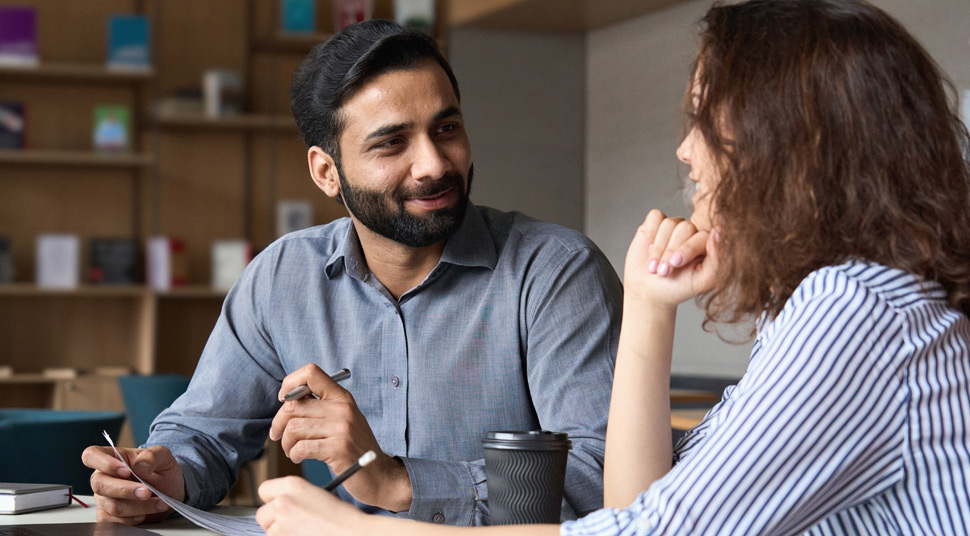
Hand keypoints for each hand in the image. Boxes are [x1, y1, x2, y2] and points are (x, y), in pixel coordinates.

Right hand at [82, 445, 184, 524]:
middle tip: (147, 492)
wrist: (171, 491)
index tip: (126, 471)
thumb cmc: (161, 471)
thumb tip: (140, 467)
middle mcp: (103, 477)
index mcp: (112, 458)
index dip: (104, 463)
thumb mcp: (163, 456)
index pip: (91, 455)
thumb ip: (152, 456)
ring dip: (138, 506)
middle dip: (125, 490)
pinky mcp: (108, 515)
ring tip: (158, 503)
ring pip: (111, 505)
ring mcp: (104, 498)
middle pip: (99, 484)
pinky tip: (145, 514)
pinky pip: (112, 521)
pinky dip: (132, 519)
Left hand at [257, 476, 368, 535]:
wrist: (352, 533)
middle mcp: (283, 501)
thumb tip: (278, 506)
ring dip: (281, 533)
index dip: (272, 499)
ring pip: (269, 530)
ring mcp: (280, 522)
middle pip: (262, 513)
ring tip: (303, 531)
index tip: (279, 506)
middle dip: (273, 520)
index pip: (264, 490)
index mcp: (293, 484)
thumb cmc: (341, 517)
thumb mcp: (316, 494)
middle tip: (290, 524)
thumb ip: (294, 496)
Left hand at [269, 364, 411, 511]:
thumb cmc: (355, 449)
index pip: (311, 372)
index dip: (290, 383)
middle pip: (293, 406)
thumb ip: (320, 408)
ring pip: (294, 428)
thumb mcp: (343, 420)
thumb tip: (286, 399)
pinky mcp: (338, 448)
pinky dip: (294, 454)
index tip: (284, 401)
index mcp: (342, 397)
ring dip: (286, 443)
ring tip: (292, 450)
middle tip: (278, 436)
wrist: (379, 475)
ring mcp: (342, 428)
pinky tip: (299, 457)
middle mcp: (342, 409)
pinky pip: (301, 447)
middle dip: (279, 423)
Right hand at [624, 209, 718, 306]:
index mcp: (707, 244)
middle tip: (663, 271)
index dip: (687, 249)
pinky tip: (649, 249)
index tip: (674, 264)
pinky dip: (651, 233)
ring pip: (669, 223)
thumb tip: (718, 230)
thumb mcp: (702, 281)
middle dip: (670, 251)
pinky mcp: (656, 222)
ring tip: (654, 266)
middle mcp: (692, 232)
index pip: (702, 236)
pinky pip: (655, 217)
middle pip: (684, 228)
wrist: (649, 291)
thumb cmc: (678, 287)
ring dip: (658, 247)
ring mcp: (674, 225)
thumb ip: (717, 259)